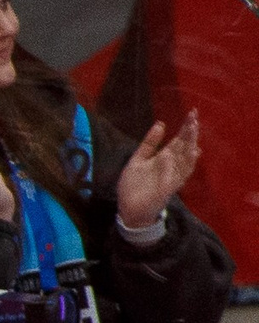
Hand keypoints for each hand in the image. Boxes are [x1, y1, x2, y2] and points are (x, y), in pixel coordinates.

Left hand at [116, 110, 200, 232]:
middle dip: (190, 131)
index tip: (192, 112)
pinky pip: (180, 174)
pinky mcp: (169, 187)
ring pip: (186, 157)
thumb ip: (148, 143)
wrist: (128, 210)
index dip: (185, 126)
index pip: (178, 139)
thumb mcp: (137, 160)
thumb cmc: (133, 186)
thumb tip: (161, 123)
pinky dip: (185, 163)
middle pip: (185, 145)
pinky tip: (189, 152)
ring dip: (191, 143)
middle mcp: (171, 165)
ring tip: (193, 128)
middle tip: (194, 115)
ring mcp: (172, 176)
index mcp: (164, 157)